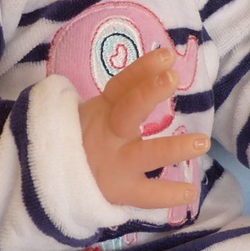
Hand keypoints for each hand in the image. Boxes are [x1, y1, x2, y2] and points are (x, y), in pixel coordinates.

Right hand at [78, 47, 210, 211]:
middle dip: (149, 93)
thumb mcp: (89, 117)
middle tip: (173, 78)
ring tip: (202, 142)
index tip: (166, 56)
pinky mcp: (119, 191)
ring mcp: (114, 164)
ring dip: (173, 147)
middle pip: (127, 111)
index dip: (142, 69)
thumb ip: (115, 102)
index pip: (122, 86)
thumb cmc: (77, 143)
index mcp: (101, 112)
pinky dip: (168, 194)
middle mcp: (107, 135)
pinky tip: (190, 192)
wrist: (47, 182)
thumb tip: (154, 73)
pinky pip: (146, 195)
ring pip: (145, 154)